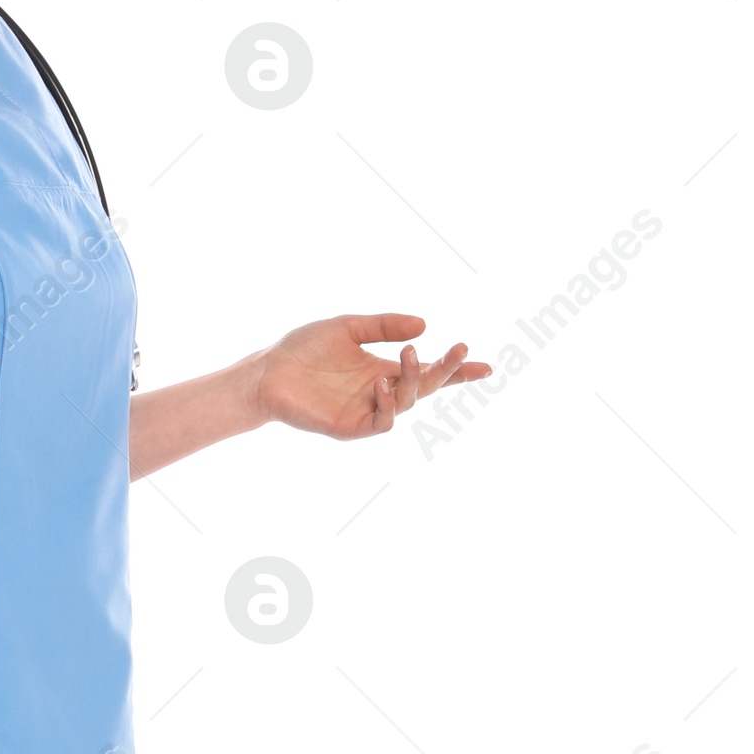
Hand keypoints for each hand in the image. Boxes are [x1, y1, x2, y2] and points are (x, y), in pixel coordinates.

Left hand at [255, 315, 490, 438]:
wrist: (268, 370)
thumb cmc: (303, 350)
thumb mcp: (349, 327)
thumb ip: (384, 326)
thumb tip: (424, 326)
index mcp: (383, 369)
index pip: (427, 373)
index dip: (455, 371)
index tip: (485, 365)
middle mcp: (380, 392)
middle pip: (425, 387)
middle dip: (446, 370)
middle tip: (458, 349)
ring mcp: (366, 411)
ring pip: (406, 404)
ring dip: (413, 380)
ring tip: (407, 357)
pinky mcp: (349, 428)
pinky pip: (380, 423)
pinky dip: (387, 404)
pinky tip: (380, 383)